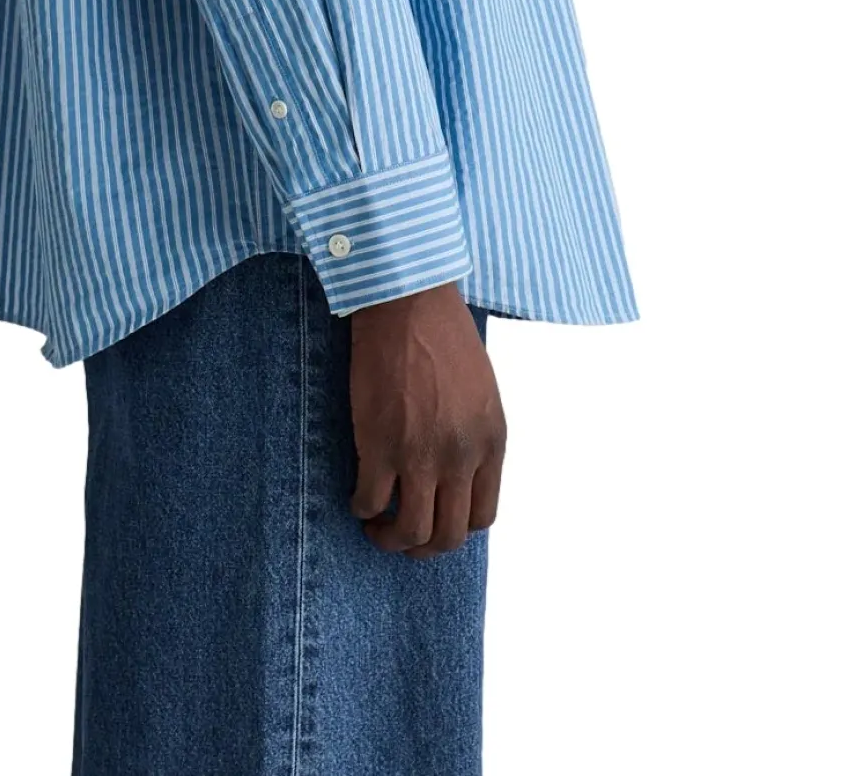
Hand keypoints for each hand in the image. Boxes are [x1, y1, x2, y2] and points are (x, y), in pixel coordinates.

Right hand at [347, 281, 505, 556]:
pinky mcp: (380, 445)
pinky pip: (369, 501)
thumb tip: (456, 469)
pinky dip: (361, 507)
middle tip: (401, 535)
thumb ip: (473, 434)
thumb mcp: (480, 390)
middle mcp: (461, 457)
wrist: (408, 301)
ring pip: (411, 531)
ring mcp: (420, 455)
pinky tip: (356, 496)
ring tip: (375, 526)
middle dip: (423, 547)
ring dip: (390, 539)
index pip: (482, 516)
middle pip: (448, 535)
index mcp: (490, 442)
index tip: (435, 519)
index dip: (456, 527)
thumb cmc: (443, 332)